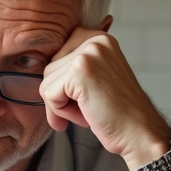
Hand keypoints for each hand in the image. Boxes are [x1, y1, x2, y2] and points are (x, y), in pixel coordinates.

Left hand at [40, 29, 170, 168]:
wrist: (139, 133)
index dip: (64, 84)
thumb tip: (31, 63)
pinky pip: (48, 94)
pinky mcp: (79, 71)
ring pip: (46, 83)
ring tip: (90, 110)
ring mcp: (87, 54)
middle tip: (89, 107)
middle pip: (49, 69)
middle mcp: (94, 39)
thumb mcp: (98, 76)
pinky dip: (61, 112)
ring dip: (61, 105)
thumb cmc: (117, 111)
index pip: (57, 57)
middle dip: (61, 95)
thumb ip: (74, 65)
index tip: (84, 97)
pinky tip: (86, 116)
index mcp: (98, 38)